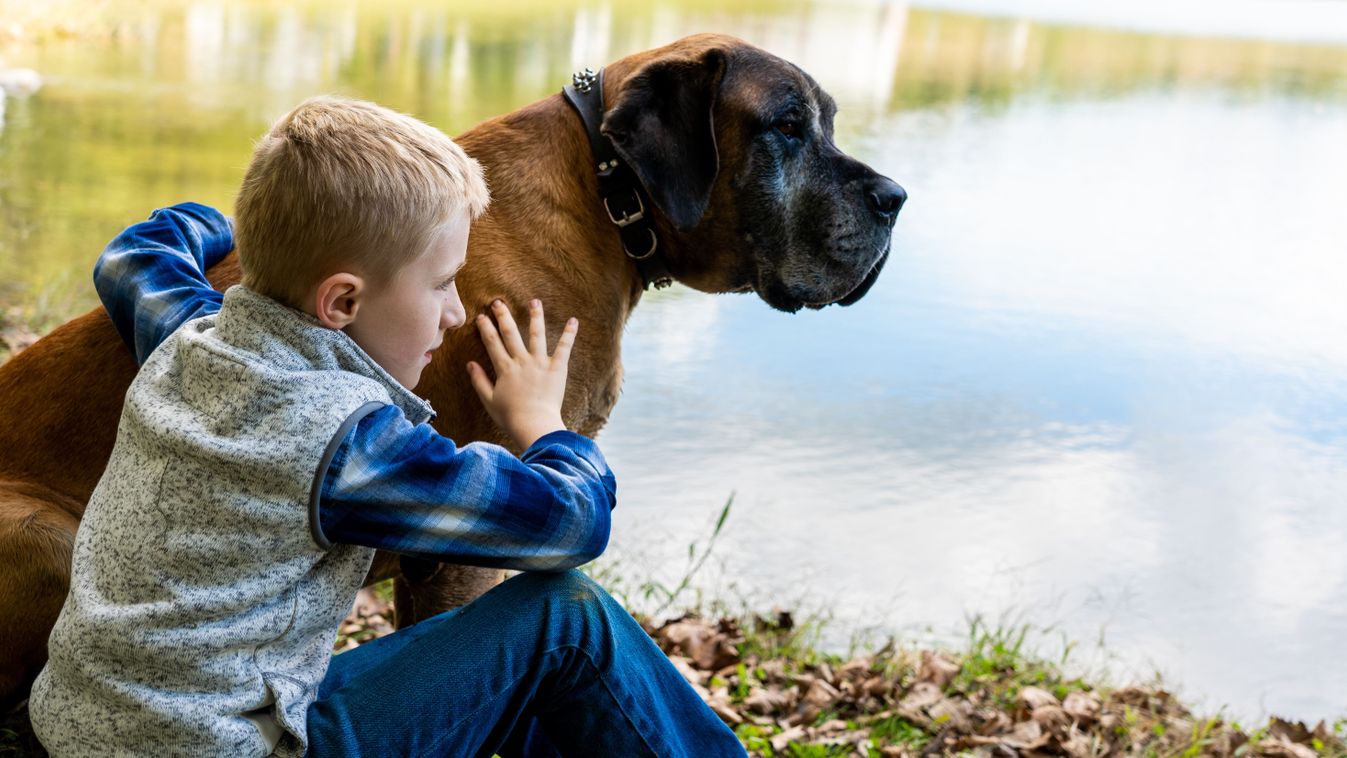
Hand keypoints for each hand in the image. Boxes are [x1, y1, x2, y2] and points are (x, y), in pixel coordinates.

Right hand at [466, 299, 577, 449]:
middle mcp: (521, 361)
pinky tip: (573, 321)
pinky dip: (569, 334)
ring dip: (535, 316)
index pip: (492, 343)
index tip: (481, 316)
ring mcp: (540, 363)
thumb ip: (479, 380)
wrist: (534, 425)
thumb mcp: (489, 400)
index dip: (486, 328)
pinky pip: (564, 348)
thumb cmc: (511, 417)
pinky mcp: (556, 368)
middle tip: (498, 302)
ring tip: (534, 301)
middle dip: (503, 316)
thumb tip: (470, 364)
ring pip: (537, 334)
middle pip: (510, 333)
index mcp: (504, 368)